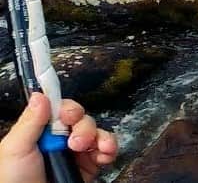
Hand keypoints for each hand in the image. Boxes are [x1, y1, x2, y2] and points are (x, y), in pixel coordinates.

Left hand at [0, 93, 118, 182]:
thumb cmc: (14, 182)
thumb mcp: (15, 149)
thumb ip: (30, 122)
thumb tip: (41, 95)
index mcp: (39, 132)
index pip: (59, 109)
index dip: (68, 108)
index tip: (68, 115)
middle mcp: (59, 141)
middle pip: (81, 119)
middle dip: (83, 127)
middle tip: (75, 142)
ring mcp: (75, 153)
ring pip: (96, 132)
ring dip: (99, 137)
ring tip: (93, 148)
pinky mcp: (89, 166)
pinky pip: (106, 150)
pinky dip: (110, 148)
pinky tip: (105, 153)